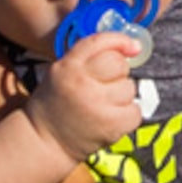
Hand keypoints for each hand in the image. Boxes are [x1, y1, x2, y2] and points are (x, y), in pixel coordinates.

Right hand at [23, 34, 143, 165]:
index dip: (119, 41)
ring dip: (121, 94)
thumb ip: (89, 54)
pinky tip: (111, 117)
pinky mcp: (112, 125)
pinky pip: (135, 111)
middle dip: (118, 71)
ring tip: (103, 104)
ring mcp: (99, 106)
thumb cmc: (57, 102)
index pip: (101, 42)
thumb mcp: (61, 70)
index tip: (130, 47)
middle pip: (119, 64)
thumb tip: (135, 46)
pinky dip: (127, 114)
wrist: (46, 141)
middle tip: (104, 84)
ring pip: (129, 88)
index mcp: (68, 67)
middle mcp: (83, 84)